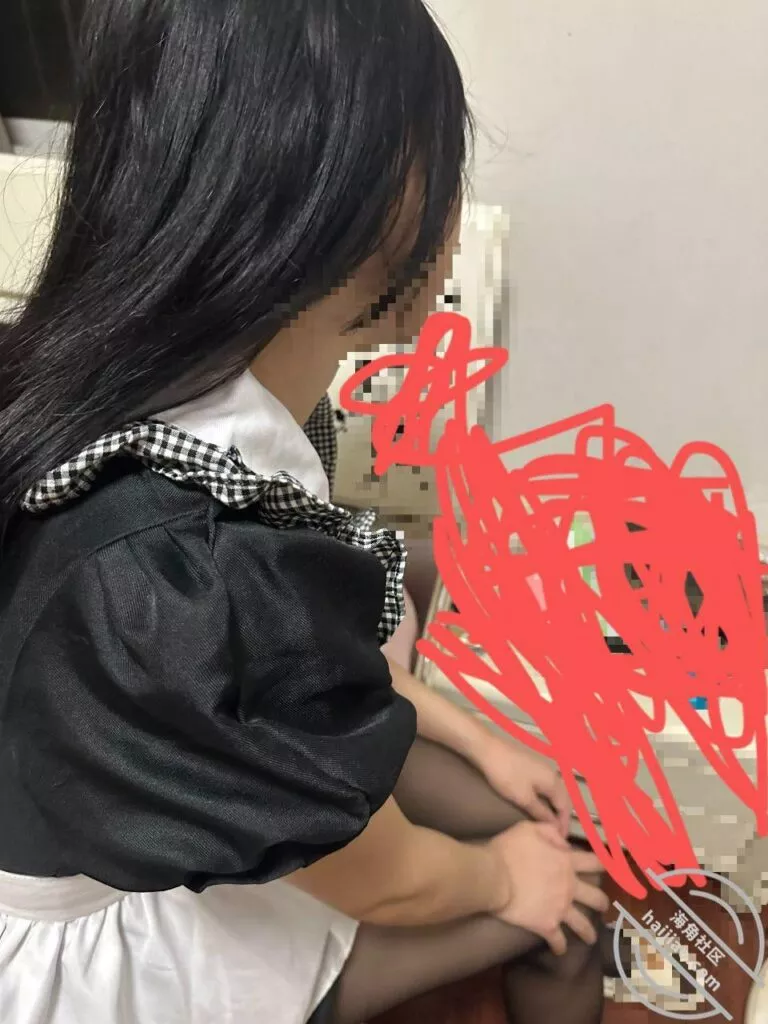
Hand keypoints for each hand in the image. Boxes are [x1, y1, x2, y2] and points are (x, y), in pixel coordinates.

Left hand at [473, 732, 571, 835]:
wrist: (489, 749)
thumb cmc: (507, 775)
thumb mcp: (523, 798)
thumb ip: (540, 812)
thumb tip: (554, 825)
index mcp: (554, 782)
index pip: (565, 807)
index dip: (563, 824)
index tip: (559, 839)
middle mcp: (553, 773)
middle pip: (564, 798)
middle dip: (562, 816)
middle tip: (556, 833)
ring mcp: (543, 768)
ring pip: (556, 791)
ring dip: (555, 807)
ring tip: (549, 822)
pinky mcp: (533, 766)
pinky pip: (548, 786)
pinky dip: (548, 798)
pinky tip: (540, 804)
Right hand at [488, 822, 607, 954]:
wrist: (495, 876)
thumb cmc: (509, 850)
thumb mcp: (529, 828)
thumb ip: (551, 831)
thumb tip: (564, 841)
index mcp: (566, 862)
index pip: (594, 862)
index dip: (606, 863)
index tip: (613, 867)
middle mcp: (569, 887)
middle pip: (596, 897)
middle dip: (602, 902)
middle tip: (602, 905)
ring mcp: (560, 908)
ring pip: (583, 925)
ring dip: (588, 932)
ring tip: (591, 938)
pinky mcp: (547, 925)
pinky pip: (558, 941)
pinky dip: (560, 946)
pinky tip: (559, 950)